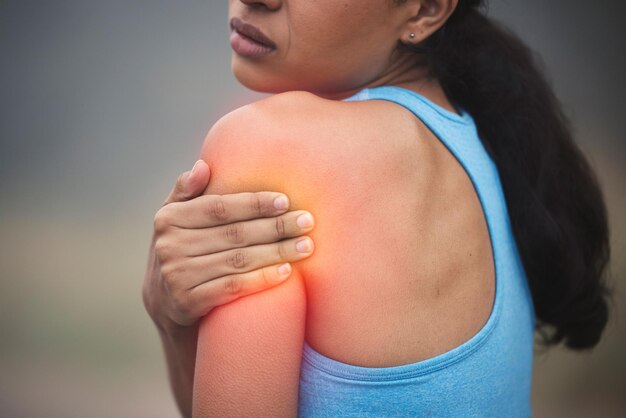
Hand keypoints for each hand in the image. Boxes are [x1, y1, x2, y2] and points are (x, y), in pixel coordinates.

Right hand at [142, 160, 314, 333]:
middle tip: (307, 222)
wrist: (165, 303)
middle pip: (234, 233)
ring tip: (306, 246)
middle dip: (275, 227)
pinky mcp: (189, 303)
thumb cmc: (182, 249)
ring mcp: (178, 276)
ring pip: (238, 260)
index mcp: (169, 218)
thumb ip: (187, 191)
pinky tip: (287, 272)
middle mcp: (170, 246)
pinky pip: (233, 287)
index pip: (218, 207)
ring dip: (277, 252)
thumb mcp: (175, 219)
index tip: (285, 201)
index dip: (253, 203)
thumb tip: (203, 166)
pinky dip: (262, 279)